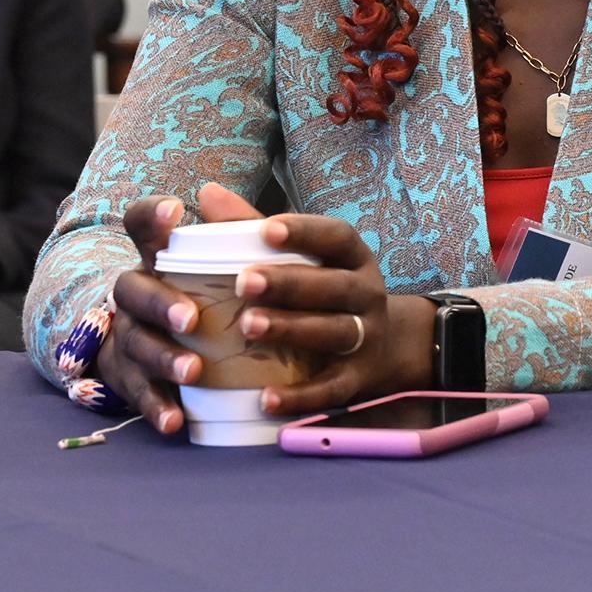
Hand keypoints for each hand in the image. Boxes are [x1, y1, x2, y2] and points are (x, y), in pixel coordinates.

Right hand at [93, 193, 201, 434]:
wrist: (137, 345)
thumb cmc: (192, 295)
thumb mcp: (207, 264)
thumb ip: (222, 233)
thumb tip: (213, 192)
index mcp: (153, 258)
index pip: (138, 225)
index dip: (151, 215)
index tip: (177, 208)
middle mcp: (132, 293)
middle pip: (133, 289)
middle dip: (161, 303)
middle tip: (191, 318)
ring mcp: (125, 336)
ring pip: (134, 343)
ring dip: (162, 357)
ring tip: (192, 371)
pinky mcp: (127, 379)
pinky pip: (136, 394)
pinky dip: (155, 408)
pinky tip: (175, 422)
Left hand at [95, 183, 436, 431]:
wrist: (383, 348)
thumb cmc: (322, 289)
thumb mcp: (302, 256)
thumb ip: (253, 227)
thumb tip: (207, 193)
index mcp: (352, 257)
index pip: (336, 236)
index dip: (305, 231)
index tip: (269, 228)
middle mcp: (366, 294)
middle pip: (333, 287)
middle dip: (289, 284)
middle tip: (243, 282)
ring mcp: (365, 338)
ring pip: (333, 332)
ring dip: (292, 329)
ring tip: (249, 326)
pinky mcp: (357, 381)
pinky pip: (331, 390)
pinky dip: (300, 396)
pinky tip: (265, 398)